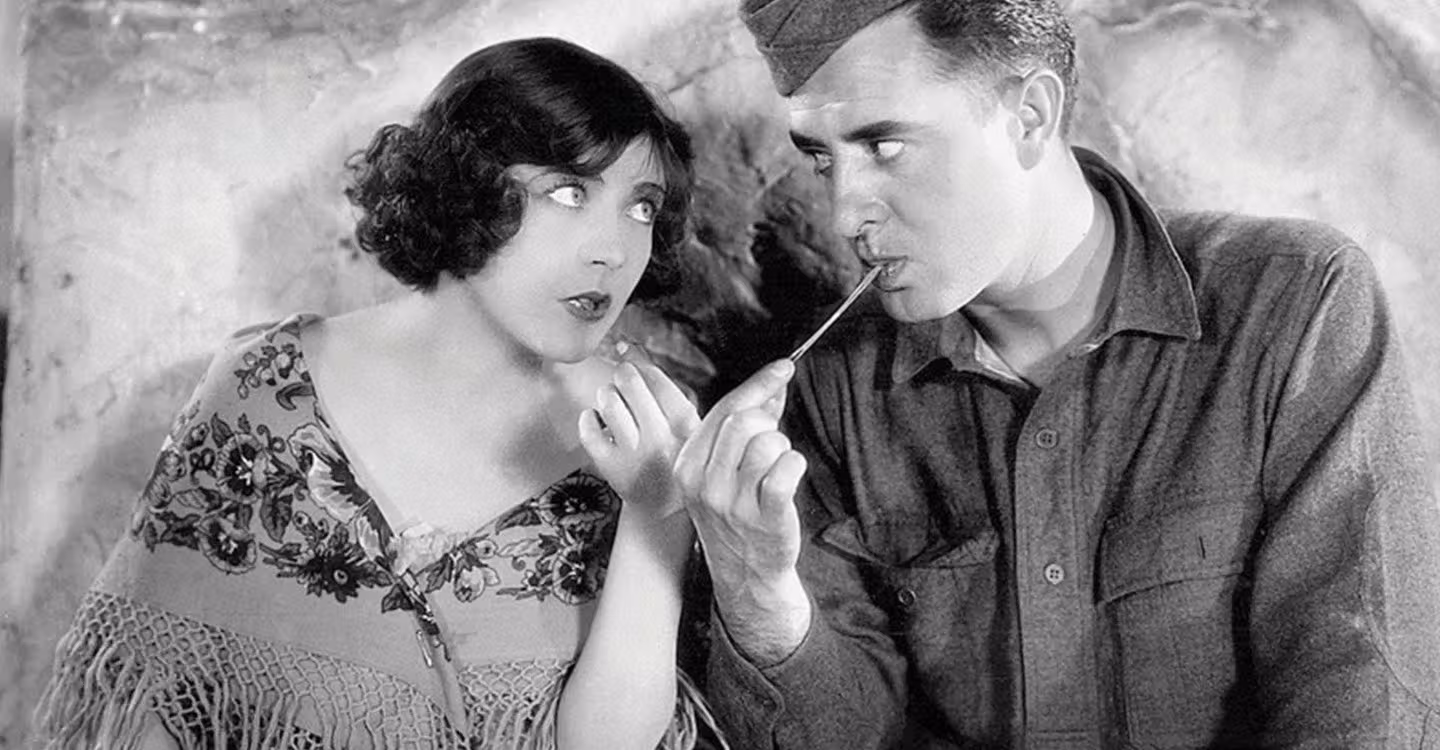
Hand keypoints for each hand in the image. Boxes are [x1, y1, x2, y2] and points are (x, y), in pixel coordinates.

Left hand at [578, 350, 699, 520]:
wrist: (664, 508)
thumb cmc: (672, 453)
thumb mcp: (681, 419)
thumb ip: (658, 381)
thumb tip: (626, 345)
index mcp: (686, 423)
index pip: (654, 375)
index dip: (636, 359)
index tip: (627, 355)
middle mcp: (661, 437)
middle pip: (628, 380)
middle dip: (622, 376)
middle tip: (626, 388)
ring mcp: (634, 453)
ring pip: (607, 399)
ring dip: (608, 397)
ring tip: (617, 410)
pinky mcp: (610, 466)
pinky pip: (588, 425)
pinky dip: (590, 418)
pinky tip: (602, 426)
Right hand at [674, 359, 810, 659]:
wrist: (746, 573)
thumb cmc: (738, 514)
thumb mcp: (726, 470)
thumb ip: (748, 424)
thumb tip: (775, 383)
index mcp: (687, 464)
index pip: (725, 409)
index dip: (759, 384)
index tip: (784, 367)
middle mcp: (703, 482)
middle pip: (743, 421)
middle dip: (768, 422)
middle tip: (773, 441)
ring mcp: (731, 502)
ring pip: (767, 443)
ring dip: (782, 448)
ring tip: (775, 469)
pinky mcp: (763, 517)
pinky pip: (787, 468)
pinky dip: (795, 465)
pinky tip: (787, 480)